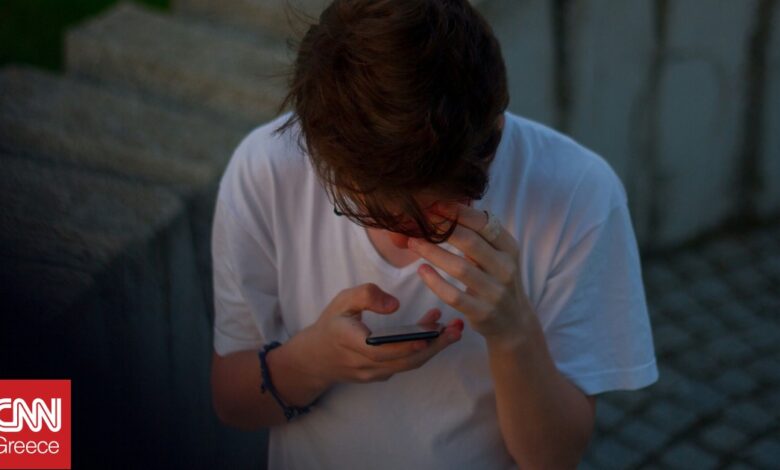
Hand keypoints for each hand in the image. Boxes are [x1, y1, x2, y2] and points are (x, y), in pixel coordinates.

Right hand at [289, 283, 463, 386]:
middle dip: (434, 347)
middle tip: (456, 330)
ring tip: (454, 329)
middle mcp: (365, 364)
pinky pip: (405, 363)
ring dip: (434, 348)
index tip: (428, 335)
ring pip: (409, 364)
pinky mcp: (382, 375)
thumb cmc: (331, 325)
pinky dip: (422, 349)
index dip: (406, 346)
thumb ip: (366, 295)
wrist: (315, 359)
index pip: (382, 350)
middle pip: (405, 361)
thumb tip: (395, 304)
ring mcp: (374, 373)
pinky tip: (434, 330)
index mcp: (352, 343)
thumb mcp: (341, 301)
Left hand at [406, 203, 533, 343]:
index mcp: (509, 248)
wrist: (514, 323)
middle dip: (441, 229)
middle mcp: (506, 268)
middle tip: (418, 222)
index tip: (434, 205)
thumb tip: (441, 210)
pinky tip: (421, 271)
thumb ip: (476, 236)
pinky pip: (454, 296)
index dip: (458, 212)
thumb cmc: (497, 281)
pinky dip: (435, 282)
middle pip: (471, 242)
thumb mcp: (496, 256)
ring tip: (413, 242)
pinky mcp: (482, 313)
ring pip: (459, 268)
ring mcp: (495, 292)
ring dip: (432, 253)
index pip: (484, 223)